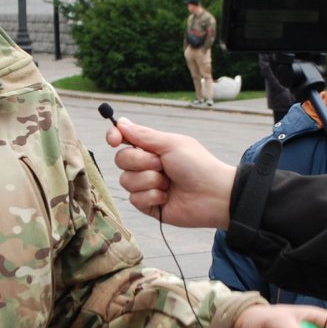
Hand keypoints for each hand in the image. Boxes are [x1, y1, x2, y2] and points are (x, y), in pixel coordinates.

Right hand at [105, 118, 237, 228]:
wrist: (213, 195)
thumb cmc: (197, 165)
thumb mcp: (171, 144)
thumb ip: (143, 135)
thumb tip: (121, 123)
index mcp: (152, 148)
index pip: (123, 139)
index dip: (114, 136)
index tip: (114, 140)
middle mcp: (146, 165)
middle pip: (121, 159)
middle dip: (141, 162)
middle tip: (162, 164)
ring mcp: (146, 185)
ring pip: (126, 181)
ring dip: (149, 181)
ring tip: (168, 183)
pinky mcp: (148, 204)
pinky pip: (134, 199)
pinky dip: (152, 197)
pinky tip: (167, 197)